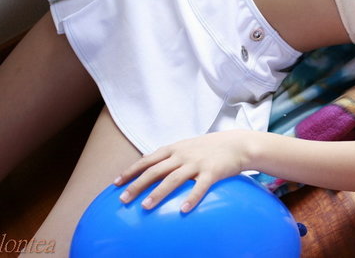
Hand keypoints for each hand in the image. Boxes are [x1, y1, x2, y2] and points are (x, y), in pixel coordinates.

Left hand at [113, 131, 245, 212]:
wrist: (238, 144)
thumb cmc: (210, 148)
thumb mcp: (187, 146)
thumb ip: (169, 155)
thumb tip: (148, 166)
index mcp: (175, 148)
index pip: (148, 160)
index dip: (131, 171)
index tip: (116, 183)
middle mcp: (183, 155)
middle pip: (155, 170)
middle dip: (137, 185)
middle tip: (123, 199)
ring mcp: (197, 163)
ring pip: (173, 179)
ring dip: (158, 193)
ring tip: (145, 206)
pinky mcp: (212, 172)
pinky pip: (200, 187)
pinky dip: (191, 198)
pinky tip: (183, 210)